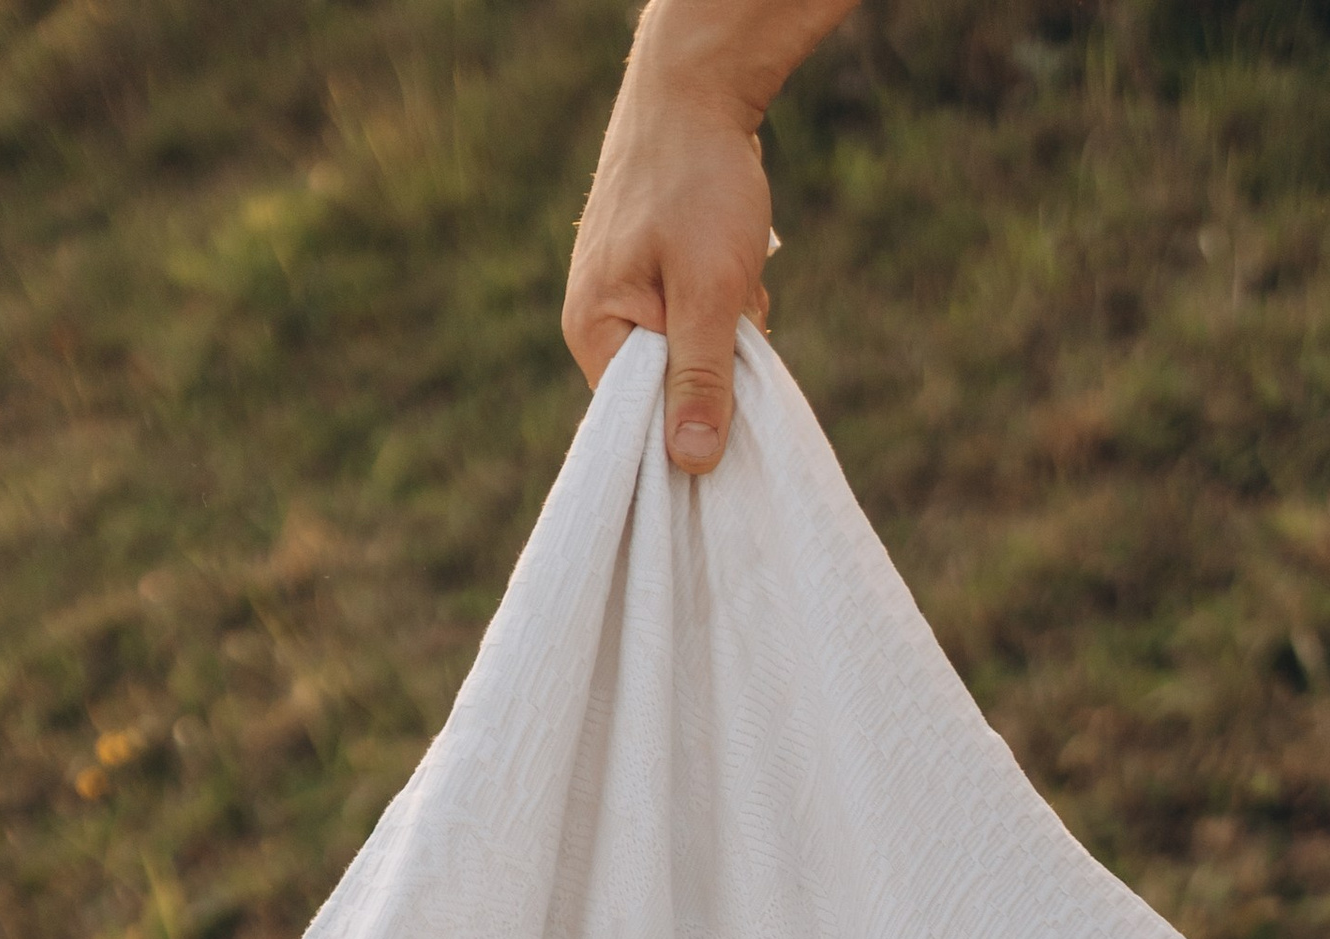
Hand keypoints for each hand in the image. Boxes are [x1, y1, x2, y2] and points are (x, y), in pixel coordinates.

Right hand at [564, 3, 828, 470]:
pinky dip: (728, 301)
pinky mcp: (653, 274)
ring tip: (735, 273)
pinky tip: (735, 262)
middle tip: (736, 311)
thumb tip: (692, 464)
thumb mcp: (709, 290)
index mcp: (592, 331)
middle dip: (717, 363)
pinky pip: (699, 319)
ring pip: (694, 353)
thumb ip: (700, 378)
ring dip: (732, 329)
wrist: (698, 84)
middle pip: (670, 390)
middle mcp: (598, 320)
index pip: (638, 424)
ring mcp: (625, 294)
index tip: (731, 398)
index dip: (690, 421)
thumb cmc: (697, 181)